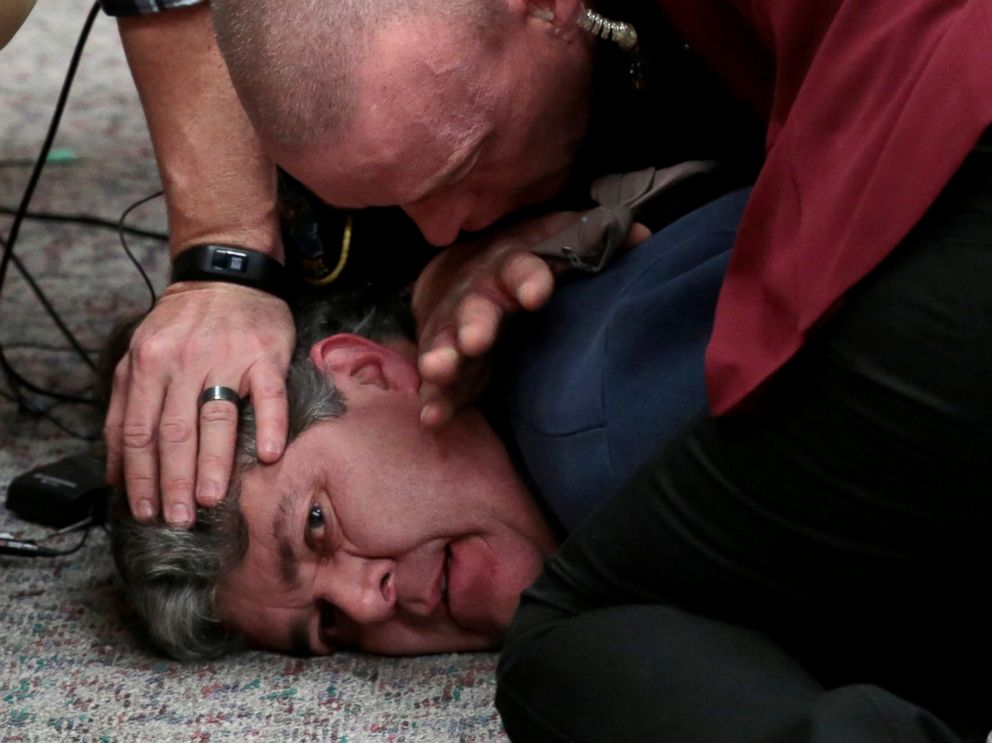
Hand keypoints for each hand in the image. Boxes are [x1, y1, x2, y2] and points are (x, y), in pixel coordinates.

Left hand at [104, 282, 293, 526]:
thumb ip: (126, 405)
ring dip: (212, 462)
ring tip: (209, 499)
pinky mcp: (266, 355)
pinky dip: (270, 425)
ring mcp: (227, 357)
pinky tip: (269, 454)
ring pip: (216, 416)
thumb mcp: (141, 355)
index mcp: (147, 364)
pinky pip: (270, 394)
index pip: (139, 430)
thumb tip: (116, 467)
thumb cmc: (183, 324)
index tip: (144, 510)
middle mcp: (183, 361)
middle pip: (174, 430)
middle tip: (176, 518)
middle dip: (172, 480)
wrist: (226, 276)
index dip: (140, 475)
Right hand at [411, 212, 575, 427]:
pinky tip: (433, 417)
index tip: (537, 294)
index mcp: (511, 266)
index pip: (521, 268)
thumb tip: (644, 236)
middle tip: (474, 340)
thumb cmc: (525, 262)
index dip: (528, 279)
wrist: (462, 274)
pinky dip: (434, 399)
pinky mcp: (448, 363)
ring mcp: (456, 332)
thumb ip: (592, 242)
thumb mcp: (555, 242)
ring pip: (446, 344)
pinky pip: (438, 383)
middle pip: (475, 308)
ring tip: (438, 372)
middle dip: (474, 323)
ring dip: (442, 358)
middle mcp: (479, 297)